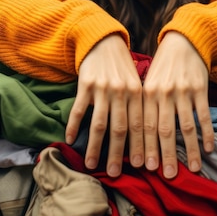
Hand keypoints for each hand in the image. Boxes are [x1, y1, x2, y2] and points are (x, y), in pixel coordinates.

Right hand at [66, 34, 143, 176]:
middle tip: (114, 174)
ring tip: (90, 165)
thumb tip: (147, 138)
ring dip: (94, 146)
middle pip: (120, 128)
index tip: (142, 167)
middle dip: (117, 154)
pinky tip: (69, 139)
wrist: (103, 41)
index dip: (142, 147)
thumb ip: (140, 106)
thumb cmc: (123, 67)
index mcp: (138, 93)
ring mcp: (103, 88)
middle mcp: (122, 92)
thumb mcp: (137, 83)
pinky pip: (79, 109)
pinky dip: (73, 125)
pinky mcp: (85, 84)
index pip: (141, 125)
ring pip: (99, 123)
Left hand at [142, 31, 213, 178]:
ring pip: (186, 126)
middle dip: (166, 155)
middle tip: (169, 176)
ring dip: (189, 149)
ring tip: (193, 168)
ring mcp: (183, 91)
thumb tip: (136, 136)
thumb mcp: (146, 82)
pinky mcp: (200, 89)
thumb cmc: (162, 67)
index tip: (145, 168)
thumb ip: (143, 106)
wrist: (184, 42)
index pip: (144, 126)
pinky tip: (209, 148)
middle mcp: (163, 93)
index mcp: (146, 93)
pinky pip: (204, 115)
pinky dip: (207, 133)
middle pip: (164, 130)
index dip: (144, 147)